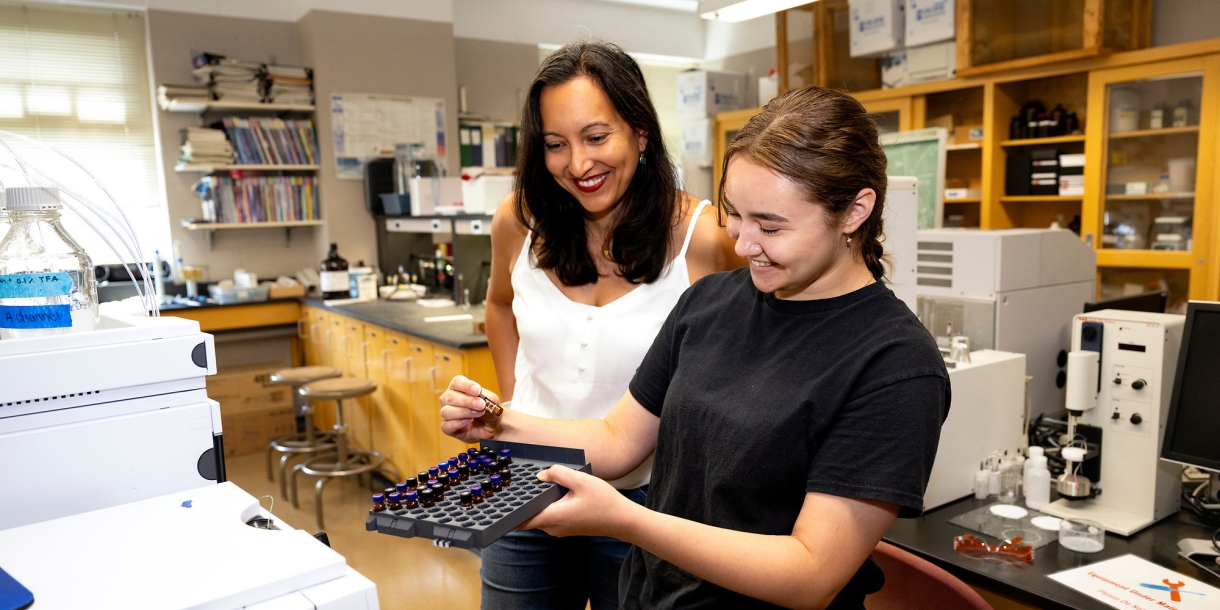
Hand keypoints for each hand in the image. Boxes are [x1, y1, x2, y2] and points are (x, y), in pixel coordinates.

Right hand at [439, 375, 501, 441]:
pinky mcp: (448, 428)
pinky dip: (458, 423)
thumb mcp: (492, 400)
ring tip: (478, 413)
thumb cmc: (489, 409)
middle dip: (467, 401)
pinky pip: (446, 426)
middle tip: (481, 405)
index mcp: (458, 387)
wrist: (493, 426)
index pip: (456, 382)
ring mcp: (447, 414)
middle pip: (450, 397)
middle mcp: (449, 399)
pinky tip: (469, 421)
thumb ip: (485, 397)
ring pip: (447, 412)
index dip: (466, 386)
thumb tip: (477, 399)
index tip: (478, 390)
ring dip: (464, 412)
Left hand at [520, 465, 639, 538]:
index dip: (508, 511)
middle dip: (523, 502)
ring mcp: (559, 530)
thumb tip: (540, 475)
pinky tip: (554, 493)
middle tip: (519, 484)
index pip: (520, 520)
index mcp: (553, 517)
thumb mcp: (581, 480)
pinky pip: (550, 517)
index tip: (501, 499)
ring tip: (538, 485)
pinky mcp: (566, 528)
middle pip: (528, 517)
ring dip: (537, 503)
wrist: (622, 520)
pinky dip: (547, 506)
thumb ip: (558, 473)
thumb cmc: (604, 501)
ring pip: (539, 516)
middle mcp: (553, 528)